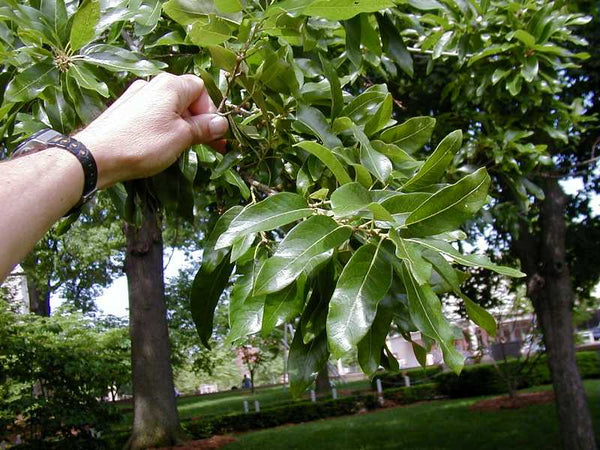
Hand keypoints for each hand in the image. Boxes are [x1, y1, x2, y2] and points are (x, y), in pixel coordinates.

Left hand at [75, 73, 227, 188]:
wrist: (95, 156)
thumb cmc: (142, 144)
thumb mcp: (181, 137)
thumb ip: (203, 128)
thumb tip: (221, 123)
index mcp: (170, 85)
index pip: (201, 89)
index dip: (210, 111)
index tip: (214, 135)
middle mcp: (152, 85)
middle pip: (185, 98)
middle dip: (199, 122)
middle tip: (209, 146)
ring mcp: (136, 97)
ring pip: (169, 109)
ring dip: (182, 127)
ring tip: (184, 149)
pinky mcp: (125, 111)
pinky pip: (153, 116)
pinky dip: (164, 128)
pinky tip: (161, 147)